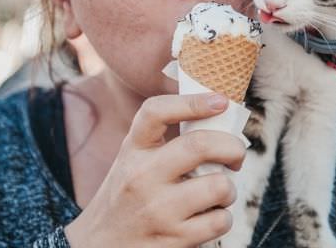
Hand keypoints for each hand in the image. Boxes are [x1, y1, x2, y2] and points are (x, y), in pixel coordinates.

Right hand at [65, 93, 245, 247]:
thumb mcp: (135, 158)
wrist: (98, 246)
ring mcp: (157, 210)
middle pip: (199, 145)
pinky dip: (224, 216)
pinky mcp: (173, 240)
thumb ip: (165, 137)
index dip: (193, 102)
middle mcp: (142, 175)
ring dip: (229, 188)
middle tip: (236, 154)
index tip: (221, 101)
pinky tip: (210, 215)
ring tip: (220, 190)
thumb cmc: (127, 192)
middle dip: (233, 146)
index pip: (157, 112)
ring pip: (219, 186)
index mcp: (134, 148)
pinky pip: (220, 220)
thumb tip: (218, 112)